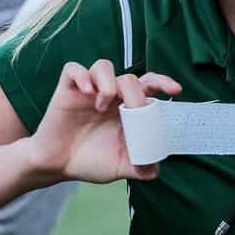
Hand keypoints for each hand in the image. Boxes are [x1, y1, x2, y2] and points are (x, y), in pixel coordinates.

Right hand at [27, 59, 181, 184]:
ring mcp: (89, 91)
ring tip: (102, 105)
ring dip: (108, 82)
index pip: (149, 85)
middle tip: (130, 112)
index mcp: (127, 109)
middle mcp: (111, 96)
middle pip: (130, 78)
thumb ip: (141, 167)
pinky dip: (82, 76)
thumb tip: (156, 168)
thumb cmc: (91, 161)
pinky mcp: (67, 90)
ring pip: (104, 66)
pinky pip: (73, 69)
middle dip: (134, 93)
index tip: (175, 90)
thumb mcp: (120, 167)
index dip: (163, 82)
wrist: (58, 166)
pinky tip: (86, 92)